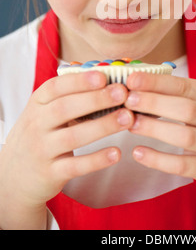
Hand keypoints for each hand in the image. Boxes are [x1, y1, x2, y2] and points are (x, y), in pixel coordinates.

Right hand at [0, 71, 133, 228]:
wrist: (14, 174)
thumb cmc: (40, 133)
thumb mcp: (44, 111)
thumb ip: (69, 95)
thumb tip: (105, 74)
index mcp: (37, 103)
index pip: (55, 87)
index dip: (79, 81)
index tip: (103, 76)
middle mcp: (37, 124)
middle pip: (65, 108)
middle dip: (96, 99)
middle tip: (122, 93)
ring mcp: (42, 149)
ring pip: (73, 136)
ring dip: (103, 126)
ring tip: (128, 118)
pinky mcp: (50, 173)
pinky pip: (75, 166)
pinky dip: (96, 160)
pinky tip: (116, 153)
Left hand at [125, 73, 195, 228]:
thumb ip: (185, 94)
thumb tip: (143, 83)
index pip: (184, 86)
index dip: (157, 82)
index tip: (132, 79)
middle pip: (185, 108)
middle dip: (154, 102)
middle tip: (127, 99)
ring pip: (184, 136)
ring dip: (155, 129)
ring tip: (130, 124)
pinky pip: (183, 165)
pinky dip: (159, 160)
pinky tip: (139, 153)